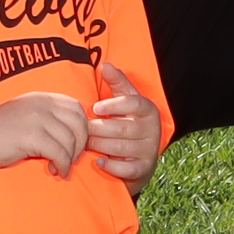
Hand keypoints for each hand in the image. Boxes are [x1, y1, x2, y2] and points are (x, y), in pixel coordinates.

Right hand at [0, 88, 91, 174]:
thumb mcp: (24, 115)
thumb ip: (47, 117)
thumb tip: (75, 134)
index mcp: (40, 97)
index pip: (76, 108)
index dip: (82, 127)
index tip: (74, 144)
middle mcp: (41, 104)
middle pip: (79, 124)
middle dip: (80, 144)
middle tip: (71, 158)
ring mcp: (36, 118)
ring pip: (71, 140)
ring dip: (70, 158)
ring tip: (59, 167)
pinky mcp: (31, 136)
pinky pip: (60, 153)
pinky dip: (62, 166)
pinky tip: (55, 171)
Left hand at [85, 60, 165, 184]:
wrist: (139, 157)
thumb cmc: (127, 122)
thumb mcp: (125, 100)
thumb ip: (117, 82)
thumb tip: (105, 64)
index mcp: (148, 110)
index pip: (134, 103)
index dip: (114, 105)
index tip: (96, 108)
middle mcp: (152, 130)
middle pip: (121, 128)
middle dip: (97, 129)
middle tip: (81, 129)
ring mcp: (149, 150)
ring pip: (120, 147)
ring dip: (99, 145)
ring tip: (84, 143)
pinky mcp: (144, 168)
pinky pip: (127, 168)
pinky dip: (111, 166)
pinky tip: (98, 161)